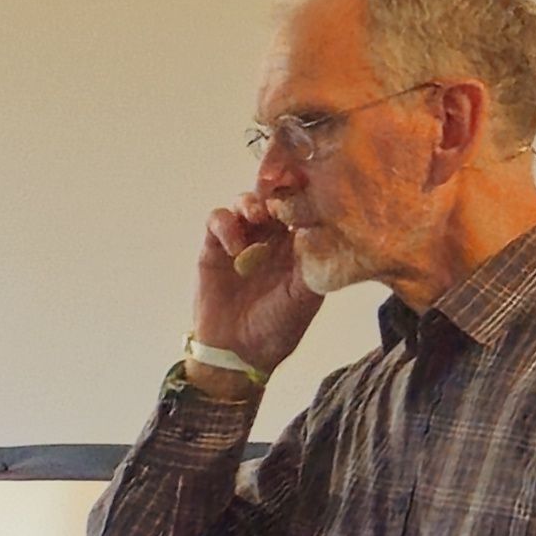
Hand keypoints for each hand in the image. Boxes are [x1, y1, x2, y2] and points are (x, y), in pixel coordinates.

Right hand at [188, 189, 322, 373]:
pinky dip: (226, 224)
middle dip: (275, 184)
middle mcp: (271, 238)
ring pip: (245, 201)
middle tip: (278, 183)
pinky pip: (217, 220)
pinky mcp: (214, 248)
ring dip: (251, 202)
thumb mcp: (305, 297)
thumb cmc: (277, 329)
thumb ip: (313, 263)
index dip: (304, 191)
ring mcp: (242, 240)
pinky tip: (235, 246)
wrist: (237, 353)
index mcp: (298, 246)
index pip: (302, 207)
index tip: (308, 182)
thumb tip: (321, 226)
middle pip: (272, 196)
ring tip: (258, 216)